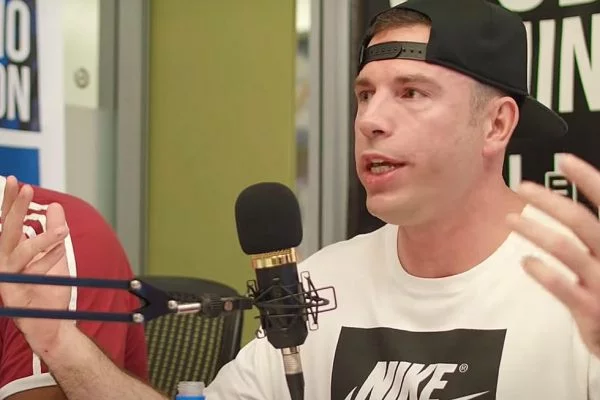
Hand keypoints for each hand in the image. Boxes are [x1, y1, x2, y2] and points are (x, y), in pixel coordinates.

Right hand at [0, 176, 70, 354]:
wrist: (51, 323)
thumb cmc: (49, 288)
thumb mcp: (56, 254)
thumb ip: (54, 230)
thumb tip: (56, 206)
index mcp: (11, 251)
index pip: (7, 221)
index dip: (11, 201)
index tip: (17, 181)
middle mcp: (4, 262)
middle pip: (7, 230)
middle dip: (15, 208)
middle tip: (26, 188)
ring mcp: (7, 277)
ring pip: (19, 251)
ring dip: (42, 238)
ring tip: (63, 229)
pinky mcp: (15, 292)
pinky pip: (33, 272)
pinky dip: (49, 259)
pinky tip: (62, 249)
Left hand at [506, 154, 599, 358]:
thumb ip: (593, 233)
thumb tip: (570, 203)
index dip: (587, 178)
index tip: (564, 160)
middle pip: (579, 220)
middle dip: (549, 200)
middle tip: (522, 187)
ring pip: (565, 248)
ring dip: (534, 230)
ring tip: (510, 219)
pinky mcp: (592, 309)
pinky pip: (563, 287)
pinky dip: (543, 272)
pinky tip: (526, 263)